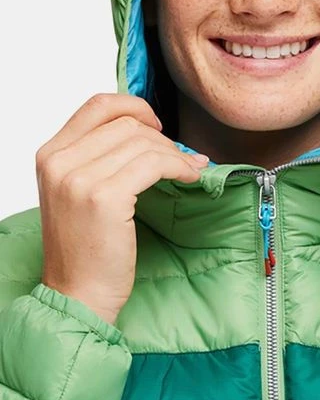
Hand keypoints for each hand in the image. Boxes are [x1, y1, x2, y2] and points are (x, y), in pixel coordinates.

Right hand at [36, 93, 208, 324]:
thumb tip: (148, 129)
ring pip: (143, 142)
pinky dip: (179, 166)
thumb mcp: (77, 192)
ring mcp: (80, 178)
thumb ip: (98, 158)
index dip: (134, 107)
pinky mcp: (105, 197)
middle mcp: (59, 161)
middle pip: (125, 123)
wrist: (77, 294)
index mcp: (50, 155)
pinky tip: (190, 177)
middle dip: (161, 138)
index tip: (156, 125)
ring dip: (174, 154)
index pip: (97, 105)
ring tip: (188, 169)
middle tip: (180, 158)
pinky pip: (155, 164)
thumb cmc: (83, 249)